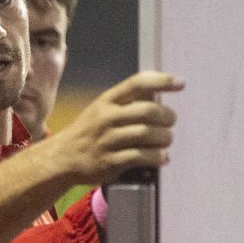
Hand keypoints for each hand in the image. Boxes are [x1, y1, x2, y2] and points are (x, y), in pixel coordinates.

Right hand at [43, 71, 182, 185]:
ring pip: (148, 134)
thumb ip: (127, 103)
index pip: (138, 83)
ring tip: (166, 141)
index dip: (162, 81)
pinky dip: (158, 157)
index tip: (181, 83)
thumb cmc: (89, 132)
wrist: (63, 158)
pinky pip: (142, 156)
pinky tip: (162, 158)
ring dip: (165, 138)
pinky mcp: (110, 161)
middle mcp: (107, 118)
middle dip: (167, 117)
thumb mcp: (102, 110)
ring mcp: (107, 140)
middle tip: (170, 122)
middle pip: (148, 111)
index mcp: (107, 101)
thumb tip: (158, 95)